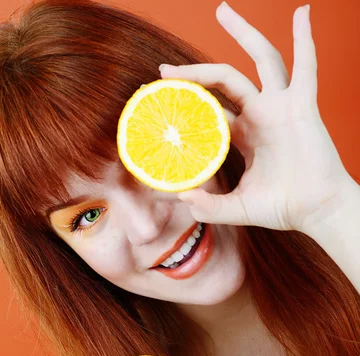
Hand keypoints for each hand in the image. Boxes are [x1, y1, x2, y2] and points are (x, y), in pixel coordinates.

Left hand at [161, 2, 350, 233]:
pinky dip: (305, 40)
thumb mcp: (239, 207)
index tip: (164, 104)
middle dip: (197, 71)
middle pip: (226, 79)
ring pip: (262, 60)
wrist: (316, 210)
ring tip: (222, 11)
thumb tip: (182, 198)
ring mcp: (281, 107)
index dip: (190, 104)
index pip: (212, 110)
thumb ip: (211, 206)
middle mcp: (261, 115)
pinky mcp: (302, 107)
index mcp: (245, 135)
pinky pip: (306, 67)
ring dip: (244, 34)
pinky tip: (302, 13)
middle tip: (165, 68)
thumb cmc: (282, 207)